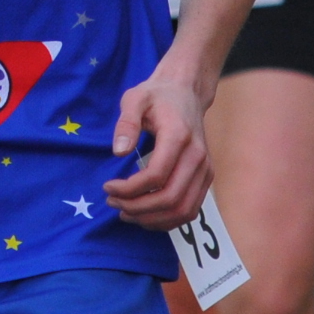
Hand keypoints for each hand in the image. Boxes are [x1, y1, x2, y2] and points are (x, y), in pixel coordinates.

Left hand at [105, 70, 211, 230]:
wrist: (187, 93)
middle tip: (113, 202)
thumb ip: (126, 122)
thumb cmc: (157, 96)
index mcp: (179, 136)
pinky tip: (144, 215)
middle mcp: (197, 156)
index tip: (107, 186)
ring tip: (125, 213)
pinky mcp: (206, 178)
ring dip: (152, 219)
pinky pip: (190, 210)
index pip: (156, 176)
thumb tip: (119, 151)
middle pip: (170, 198)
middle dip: (137, 207)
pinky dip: (167, 220)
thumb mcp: (134, 99)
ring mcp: (205, 169)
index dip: (129, 189)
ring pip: (183, 210)